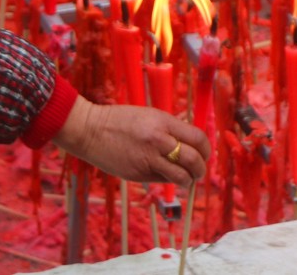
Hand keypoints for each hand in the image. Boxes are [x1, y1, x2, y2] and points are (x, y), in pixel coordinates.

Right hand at [52, 96, 209, 187]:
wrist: (90, 130)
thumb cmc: (120, 120)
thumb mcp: (149, 115)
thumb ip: (169, 128)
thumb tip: (190, 141)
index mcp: (163, 121)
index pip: (198, 138)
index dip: (206, 149)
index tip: (204, 153)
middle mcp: (159, 140)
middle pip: (194, 159)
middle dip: (201, 168)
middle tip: (198, 170)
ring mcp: (149, 158)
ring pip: (182, 176)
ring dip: (189, 179)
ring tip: (188, 179)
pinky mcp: (139, 174)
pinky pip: (163, 181)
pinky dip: (170, 181)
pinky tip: (168, 177)